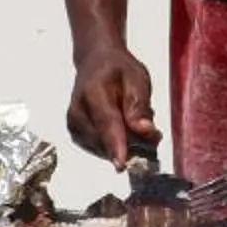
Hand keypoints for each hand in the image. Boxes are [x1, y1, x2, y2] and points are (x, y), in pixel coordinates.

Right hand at [66, 40, 160, 167]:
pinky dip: (115, 143)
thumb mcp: (137, 78)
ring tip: (134, 120)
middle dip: (132, 143)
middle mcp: (77, 112)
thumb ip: (139, 105)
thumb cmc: (118, 69)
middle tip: (153, 131)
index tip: (122, 165)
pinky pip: (101, 149)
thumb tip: (144, 131)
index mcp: (93, 92)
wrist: (95, 62)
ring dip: (125, 143)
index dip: (115, 145)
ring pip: (104, 148)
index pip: (106, 123)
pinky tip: (122, 126)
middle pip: (106, 140)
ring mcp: (74, 126)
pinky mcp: (76, 135)